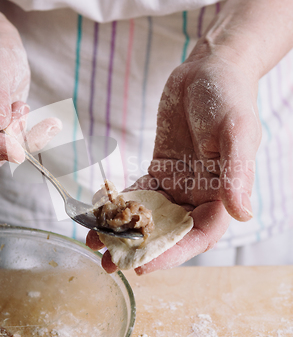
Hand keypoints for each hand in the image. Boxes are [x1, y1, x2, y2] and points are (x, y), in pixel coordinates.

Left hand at [87, 52, 260, 273]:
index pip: (199, 234)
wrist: (207, 70)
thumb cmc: (228, 97)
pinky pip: (138, 193)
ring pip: (150, 217)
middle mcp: (200, 195)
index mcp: (223, 193)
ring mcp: (178, 184)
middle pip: (170, 232)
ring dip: (125, 232)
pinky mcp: (160, 170)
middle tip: (110, 263)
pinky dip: (119, 205)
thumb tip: (241, 214)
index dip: (173, 253)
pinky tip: (97, 213)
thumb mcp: (236, 131)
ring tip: (95, 243)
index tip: (144, 265)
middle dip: (141, 250)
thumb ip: (237, 172)